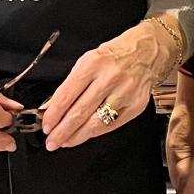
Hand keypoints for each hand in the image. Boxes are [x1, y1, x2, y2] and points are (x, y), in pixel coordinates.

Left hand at [39, 19, 173, 150]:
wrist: (147, 51)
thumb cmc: (114, 56)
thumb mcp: (88, 60)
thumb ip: (72, 83)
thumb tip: (55, 108)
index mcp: (93, 64)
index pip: (67, 95)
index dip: (54, 114)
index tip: (46, 125)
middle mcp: (109, 78)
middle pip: (80, 112)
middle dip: (62, 131)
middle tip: (51, 141)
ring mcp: (124, 93)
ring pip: (95, 122)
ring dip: (76, 136)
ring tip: (65, 142)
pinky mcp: (135, 105)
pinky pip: (111, 125)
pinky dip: (95, 133)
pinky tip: (84, 135)